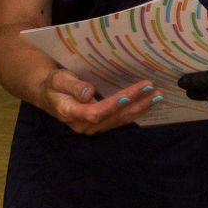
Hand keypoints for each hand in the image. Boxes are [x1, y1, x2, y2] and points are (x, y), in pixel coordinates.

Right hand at [40, 70, 159, 134]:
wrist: (50, 94)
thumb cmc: (53, 84)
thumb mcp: (58, 80)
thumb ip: (72, 86)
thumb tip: (89, 92)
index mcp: (71, 113)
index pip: (95, 112)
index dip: (113, 105)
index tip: (129, 94)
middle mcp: (84, 125)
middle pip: (113, 116)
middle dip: (134, 103)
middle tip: (153, 91)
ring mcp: (93, 128)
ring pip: (120, 120)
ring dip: (140, 108)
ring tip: (156, 97)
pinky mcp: (100, 125)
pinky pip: (120, 120)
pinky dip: (135, 111)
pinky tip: (148, 103)